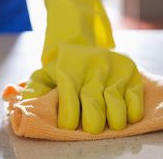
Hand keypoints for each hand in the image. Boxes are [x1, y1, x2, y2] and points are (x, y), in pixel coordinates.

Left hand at [23, 0, 143, 133]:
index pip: (69, 100)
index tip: (69, 126)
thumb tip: (27, 105)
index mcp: (68, 70)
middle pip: (93, 105)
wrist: (80, 35)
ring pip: (116, 103)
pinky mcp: (131, 71)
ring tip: (110, 124)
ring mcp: (112, 69)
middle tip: (91, 128)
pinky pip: (135, 97)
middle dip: (92, 123)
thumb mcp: (45, 73)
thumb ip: (36, 90)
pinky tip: (126, 115)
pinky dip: (132, 111)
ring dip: (114, 120)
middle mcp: (91, 68)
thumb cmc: (62, 65)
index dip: (69, 119)